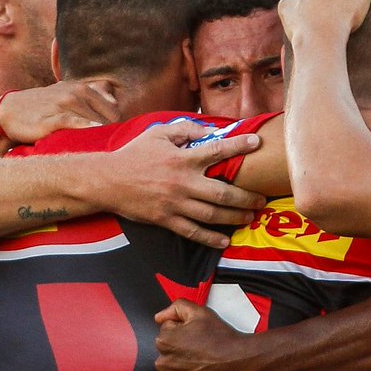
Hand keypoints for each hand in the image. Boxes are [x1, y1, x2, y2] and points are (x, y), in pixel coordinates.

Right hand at [0, 78, 121, 144]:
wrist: (9, 112)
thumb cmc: (44, 107)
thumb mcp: (68, 93)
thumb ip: (93, 93)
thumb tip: (116, 100)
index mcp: (83, 88)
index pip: (113, 109)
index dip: (119, 126)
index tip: (120, 141)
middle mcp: (75, 93)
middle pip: (107, 117)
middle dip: (114, 133)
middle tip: (118, 151)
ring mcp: (62, 104)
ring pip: (93, 120)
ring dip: (103, 136)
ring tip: (112, 152)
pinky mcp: (51, 118)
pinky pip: (73, 123)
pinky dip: (85, 128)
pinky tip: (96, 133)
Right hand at [100, 120, 265, 248]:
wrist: (107, 181)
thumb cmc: (134, 154)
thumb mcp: (159, 133)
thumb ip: (186, 130)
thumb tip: (211, 132)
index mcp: (182, 159)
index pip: (217, 150)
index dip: (239, 146)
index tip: (256, 142)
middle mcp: (182, 183)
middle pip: (222, 192)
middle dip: (246, 197)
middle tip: (262, 199)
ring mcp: (175, 204)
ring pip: (212, 214)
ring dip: (234, 217)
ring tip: (250, 217)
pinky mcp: (166, 220)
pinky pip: (193, 232)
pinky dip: (210, 238)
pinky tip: (224, 240)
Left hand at [156, 300, 266, 370]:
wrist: (244, 364)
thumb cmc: (223, 339)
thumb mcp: (201, 312)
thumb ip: (176, 308)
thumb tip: (160, 317)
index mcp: (165, 341)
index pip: (166, 331)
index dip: (183, 330)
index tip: (197, 334)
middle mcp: (164, 363)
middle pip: (168, 352)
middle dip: (180, 349)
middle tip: (201, 348)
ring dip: (183, 367)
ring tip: (203, 362)